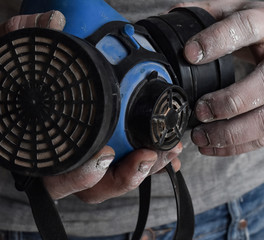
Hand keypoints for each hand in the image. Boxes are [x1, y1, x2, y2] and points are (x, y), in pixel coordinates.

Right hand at [0, 11, 182, 203]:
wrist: (43, 78)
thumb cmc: (25, 77)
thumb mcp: (15, 55)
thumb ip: (23, 36)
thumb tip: (53, 20)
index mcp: (41, 148)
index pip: (56, 176)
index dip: (79, 174)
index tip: (104, 155)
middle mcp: (66, 158)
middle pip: (93, 187)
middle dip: (123, 177)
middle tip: (146, 156)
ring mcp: (89, 155)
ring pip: (115, 179)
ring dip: (144, 169)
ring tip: (166, 151)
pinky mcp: (110, 147)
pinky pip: (130, 162)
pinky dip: (151, 160)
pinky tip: (169, 151)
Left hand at [174, 0, 263, 155]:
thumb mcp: (248, 10)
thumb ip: (213, 13)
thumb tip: (173, 16)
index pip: (248, 29)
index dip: (218, 41)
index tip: (189, 54)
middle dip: (229, 103)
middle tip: (199, 111)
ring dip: (230, 134)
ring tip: (200, 136)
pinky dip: (237, 146)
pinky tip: (213, 146)